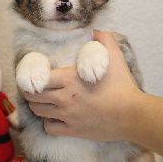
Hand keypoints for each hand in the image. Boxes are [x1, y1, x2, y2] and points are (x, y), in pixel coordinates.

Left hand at [24, 30, 140, 141]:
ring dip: (37, 106)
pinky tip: (54, 118)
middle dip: (31, 91)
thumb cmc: (122, 86)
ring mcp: (67, 115)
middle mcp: (64, 97)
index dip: (34, 77)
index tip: (36, 76)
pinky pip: (50, 128)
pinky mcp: (73, 130)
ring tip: (42, 102)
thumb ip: (104, 39)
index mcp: (69, 79)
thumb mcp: (115, 57)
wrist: (131, 115)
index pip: (39, 78)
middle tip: (35, 89)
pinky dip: (48, 123)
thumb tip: (95, 31)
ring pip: (38, 111)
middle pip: (33, 96)